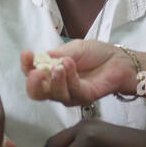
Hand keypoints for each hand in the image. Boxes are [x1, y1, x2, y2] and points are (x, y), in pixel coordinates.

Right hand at [21, 41, 135, 105]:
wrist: (119, 59)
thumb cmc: (96, 54)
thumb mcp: (75, 48)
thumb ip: (59, 54)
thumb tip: (40, 57)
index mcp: (51, 72)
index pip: (32, 73)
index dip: (26, 66)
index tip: (27, 54)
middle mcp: (57, 86)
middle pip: (37, 93)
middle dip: (33, 84)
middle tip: (36, 73)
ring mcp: (70, 95)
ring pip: (54, 95)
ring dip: (55, 79)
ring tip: (60, 64)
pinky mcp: (84, 98)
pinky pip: (73, 92)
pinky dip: (70, 78)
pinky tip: (69, 65)